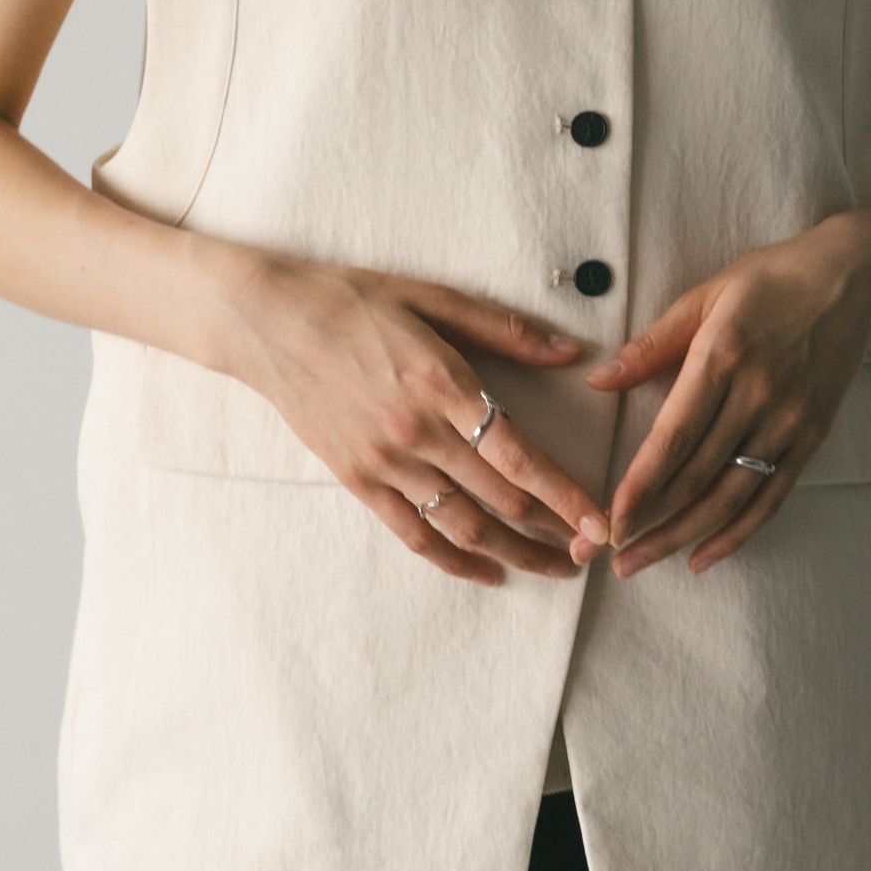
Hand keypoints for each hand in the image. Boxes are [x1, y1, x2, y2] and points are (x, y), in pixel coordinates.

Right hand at [224, 258, 611, 587]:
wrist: (267, 322)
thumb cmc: (352, 300)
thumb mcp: (431, 297)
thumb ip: (503, 329)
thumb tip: (570, 352)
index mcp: (441, 383)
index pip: (518, 455)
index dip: (566, 495)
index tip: (602, 522)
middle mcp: (416, 432)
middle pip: (500, 499)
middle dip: (554, 531)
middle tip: (594, 550)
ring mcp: (384, 462)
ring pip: (463, 526)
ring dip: (516, 554)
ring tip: (555, 567)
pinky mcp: (358, 480)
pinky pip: (413, 534)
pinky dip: (455, 561)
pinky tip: (488, 573)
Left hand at [580, 216, 870, 577]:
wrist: (854, 280)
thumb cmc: (771, 281)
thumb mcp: (705, 296)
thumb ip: (652, 345)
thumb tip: (598, 380)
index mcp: (723, 357)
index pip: (675, 437)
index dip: (641, 484)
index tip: (609, 517)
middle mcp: (759, 397)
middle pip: (697, 477)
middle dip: (649, 523)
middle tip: (609, 556)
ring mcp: (790, 422)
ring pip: (730, 498)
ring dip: (683, 537)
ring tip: (642, 564)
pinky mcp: (812, 438)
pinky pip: (771, 497)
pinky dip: (737, 533)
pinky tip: (703, 556)